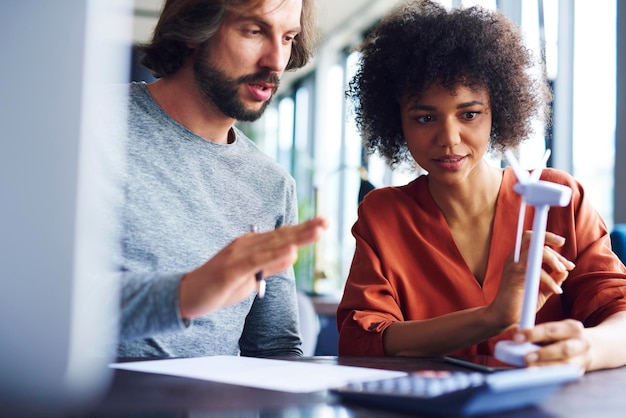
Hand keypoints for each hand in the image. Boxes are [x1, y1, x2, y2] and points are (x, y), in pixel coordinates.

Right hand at [178, 216, 328, 318]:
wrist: (185, 294)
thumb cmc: (219, 286)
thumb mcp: (251, 277)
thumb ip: (271, 265)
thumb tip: (293, 255)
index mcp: (252, 244)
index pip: (283, 235)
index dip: (304, 229)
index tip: (324, 223)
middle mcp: (246, 244)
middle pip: (281, 235)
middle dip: (306, 228)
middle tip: (328, 221)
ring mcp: (238, 255)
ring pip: (273, 244)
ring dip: (296, 237)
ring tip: (317, 230)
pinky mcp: (231, 269)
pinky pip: (256, 261)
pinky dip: (275, 255)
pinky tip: (291, 250)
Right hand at [488, 231, 574, 329]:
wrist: (503, 318)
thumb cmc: (520, 304)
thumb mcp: (540, 290)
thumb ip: (552, 280)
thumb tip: (565, 271)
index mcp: (518, 260)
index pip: (534, 242)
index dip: (553, 248)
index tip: (567, 263)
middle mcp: (514, 258)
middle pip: (532, 236)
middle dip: (553, 241)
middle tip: (568, 264)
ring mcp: (513, 265)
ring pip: (536, 249)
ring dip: (554, 259)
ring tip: (563, 272)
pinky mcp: (515, 275)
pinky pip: (537, 269)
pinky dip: (550, 280)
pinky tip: (557, 292)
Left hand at [513, 320, 590, 370]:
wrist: (584, 349)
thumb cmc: (560, 338)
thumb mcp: (552, 331)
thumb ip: (536, 334)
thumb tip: (515, 338)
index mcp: (572, 327)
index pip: (551, 330)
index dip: (533, 334)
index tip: (517, 337)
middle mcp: (581, 343)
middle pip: (564, 349)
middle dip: (544, 354)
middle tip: (526, 357)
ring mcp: (582, 359)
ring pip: (567, 365)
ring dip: (547, 367)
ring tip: (530, 369)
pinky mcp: (578, 372)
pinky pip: (565, 376)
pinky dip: (552, 376)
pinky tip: (539, 377)